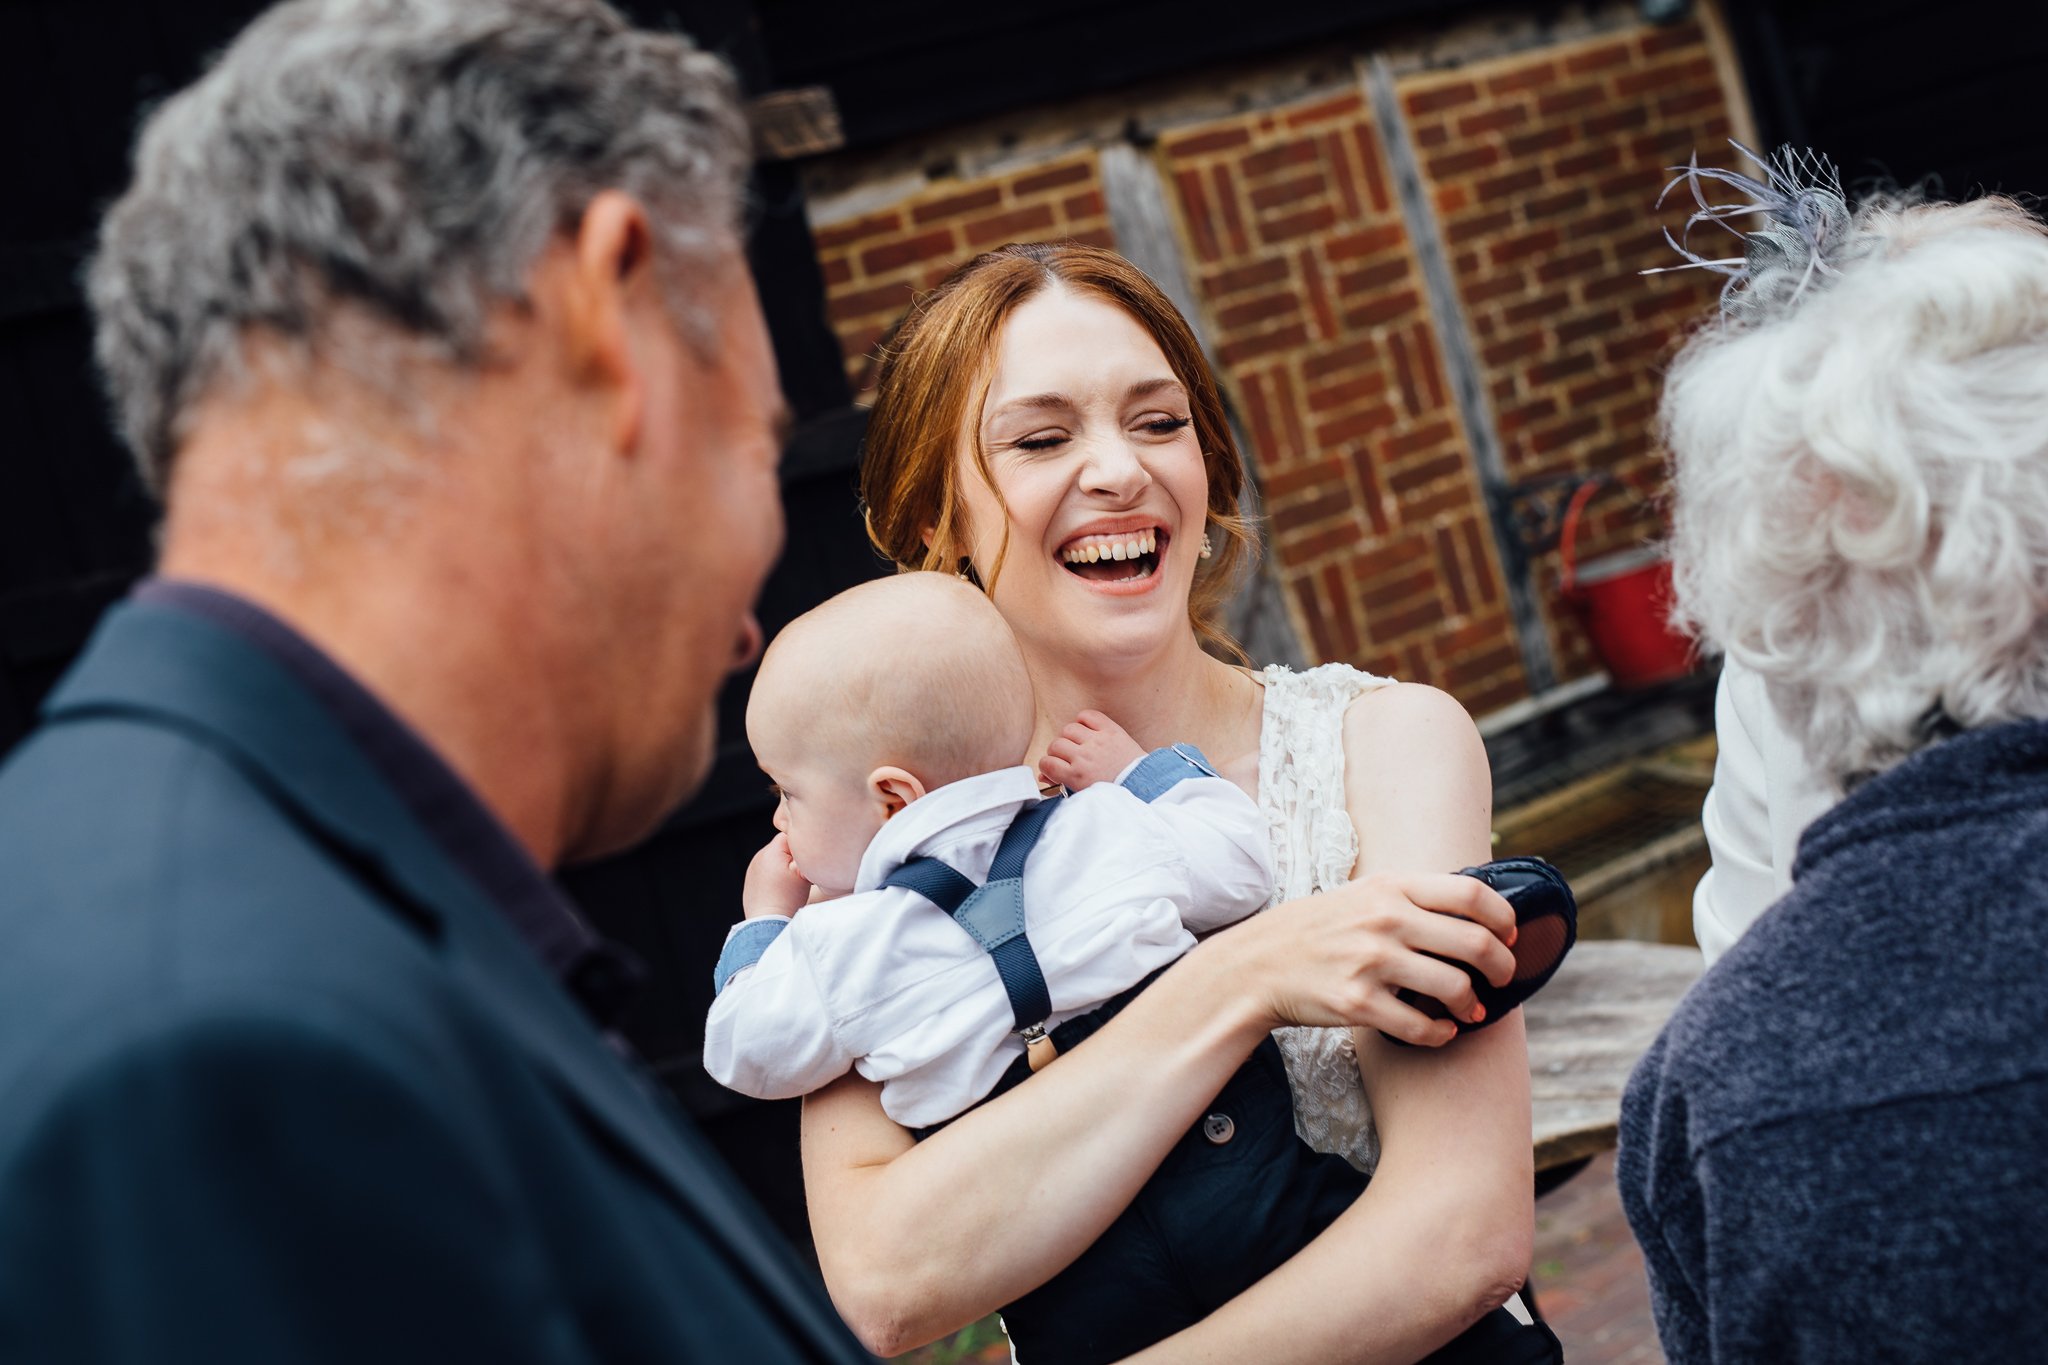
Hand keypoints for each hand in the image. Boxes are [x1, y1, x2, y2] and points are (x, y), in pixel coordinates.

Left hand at [742, 832, 810, 918]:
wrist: (768, 922)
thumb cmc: (788, 898)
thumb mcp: (804, 871)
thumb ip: (804, 854)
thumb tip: (807, 845)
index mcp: (771, 850)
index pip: (790, 836)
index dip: (801, 845)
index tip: (807, 859)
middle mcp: (759, 857)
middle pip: (782, 848)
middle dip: (792, 856)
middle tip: (801, 872)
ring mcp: (753, 869)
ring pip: (774, 860)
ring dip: (783, 867)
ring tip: (789, 884)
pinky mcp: (751, 882)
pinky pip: (766, 872)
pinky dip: (774, 877)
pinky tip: (780, 889)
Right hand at [1038, 709, 1147, 790]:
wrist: (1144, 784)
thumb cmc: (1115, 790)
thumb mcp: (1085, 793)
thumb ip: (1063, 784)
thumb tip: (1044, 776)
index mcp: (1077, 775)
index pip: (1047, 763)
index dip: (1047, 765)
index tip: (1053, 768)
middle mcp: (1084, 756)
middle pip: (1055, 745)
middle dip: (1056, 752)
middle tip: (1066, 757)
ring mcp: (1097, 741)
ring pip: (1068, 729)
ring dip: (1069, 736)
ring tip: (1077, 743)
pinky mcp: (1111, 730)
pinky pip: (1088, 715)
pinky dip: (1083, 719)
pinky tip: (1086, 729)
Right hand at [1227, 871, 1518, 1046]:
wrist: (1258, 964)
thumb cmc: (1318, 929)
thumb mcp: (1363, 895)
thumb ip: (1412, 898)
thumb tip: (1474, 912)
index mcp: (1391, 887)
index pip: (1471, 894)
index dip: (1503, 918)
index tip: (1509, 936)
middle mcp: (1385, 920)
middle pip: (1474, 943)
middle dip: (1502, 968)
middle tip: (1502, 979)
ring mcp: (1371, 962)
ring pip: (1455, 988)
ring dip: (1473, 1006)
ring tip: (1472, 1011)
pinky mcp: (1358, 1003)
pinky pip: (1421, 1027)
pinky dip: (1441, 1034)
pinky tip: (1441, 1031)